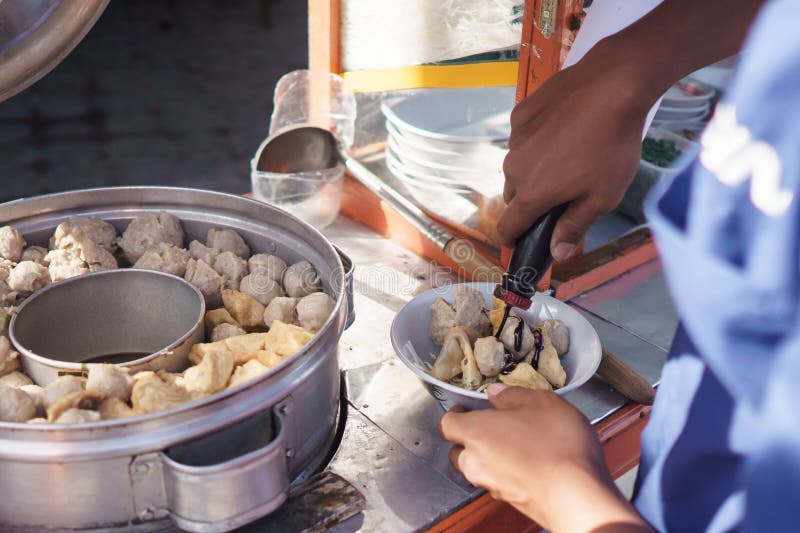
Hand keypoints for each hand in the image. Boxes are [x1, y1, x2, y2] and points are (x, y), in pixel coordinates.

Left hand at [439, 385, 650, 531]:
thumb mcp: (539, 402)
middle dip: (472, 437)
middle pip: (459, 449)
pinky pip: (499, 481)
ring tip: (519, 443)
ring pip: (479, 467)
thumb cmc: (555, 443)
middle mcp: (474, 462)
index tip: (471, 407)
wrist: (576, 496)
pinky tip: (532, 462)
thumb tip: (495, 393)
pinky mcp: (509, 500)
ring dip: (491, 455)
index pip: (446, 424)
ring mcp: (491, 485)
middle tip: (497, 424)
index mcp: (474, 432)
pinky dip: (508, 471)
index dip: (457, 414)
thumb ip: (512, 395)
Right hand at [499, 39, 651, 256]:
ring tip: (569, 155)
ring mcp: (515, 139)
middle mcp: (515, 168)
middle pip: (514, 196)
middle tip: (563, 192)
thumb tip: (557, 253)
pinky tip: (563, 130)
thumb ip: (575, 226)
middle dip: (531, 200)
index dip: (515, 239)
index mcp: (533, 194)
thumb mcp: (603, 196)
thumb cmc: (612, 144)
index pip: (508, 227)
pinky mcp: (521, 114)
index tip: (523, 240)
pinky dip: (537, 141)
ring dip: (535, 169)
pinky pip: (522, 138)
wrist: (612, 85)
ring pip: (518, 166)